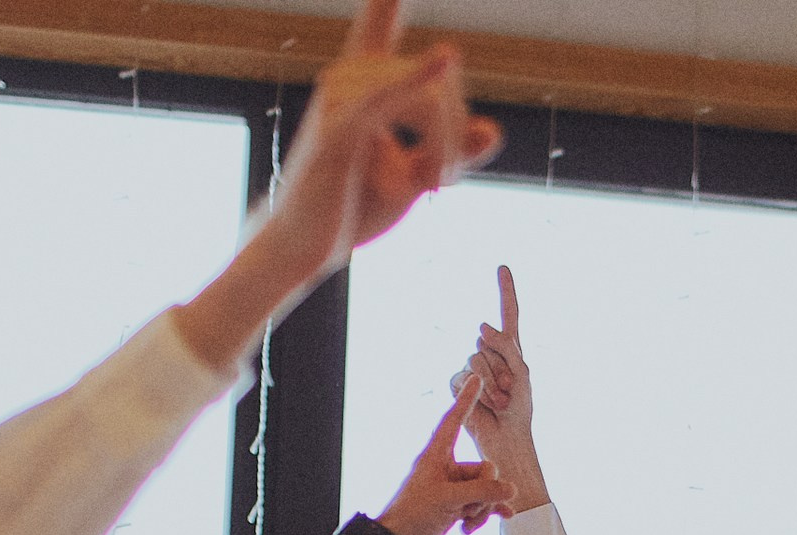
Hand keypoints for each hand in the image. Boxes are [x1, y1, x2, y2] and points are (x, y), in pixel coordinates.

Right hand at [173, 2, 500, 369]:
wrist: (304, 248)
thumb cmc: (352, 207)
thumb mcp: (415, 176)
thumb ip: (453, 151)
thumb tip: (491, 129)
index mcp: (368, 83)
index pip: (377, 22)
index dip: (386, 1)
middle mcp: (350, 79)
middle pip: (440, 79)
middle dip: (457, 134)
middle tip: (442, 184)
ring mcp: (340, 100)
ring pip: (428, 99)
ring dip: (445, 149)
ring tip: (432, 187)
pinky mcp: (337, 129)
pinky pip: (387, 97)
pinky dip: (417, 81)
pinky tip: (444, 60)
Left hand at [375, 377, 516, 534]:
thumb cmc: (412, 515)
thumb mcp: (449, 499)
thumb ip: (483, 491)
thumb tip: (511, 491)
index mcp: (436, 454)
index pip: (454, 420)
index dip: (466, 400)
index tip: (474, 378)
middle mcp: (445, 467)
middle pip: (484, 467)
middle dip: (486, 489)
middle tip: (470, 507)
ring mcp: (452, 488)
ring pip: (486, 489)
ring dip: (483, 507)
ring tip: (468, 522)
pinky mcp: (456, 506)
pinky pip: (482, 504)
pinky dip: (485, 514)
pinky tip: (492, 522)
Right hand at [452, 266, 548, 510]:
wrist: (506, 438)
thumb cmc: (520, 410)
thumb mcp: (522, 375)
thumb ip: (507, 347)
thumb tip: (482, 325)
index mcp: (511, 349)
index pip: (509, 314)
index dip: (506, 290)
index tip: (503, 266)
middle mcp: (490, 353)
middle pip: (489, 341)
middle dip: (502, 367)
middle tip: (511, 391)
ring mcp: (472, 367)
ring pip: (475, 358)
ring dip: (492, 383)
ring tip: (501, 402)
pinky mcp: (458, 382)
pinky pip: (462, 376)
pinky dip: (477, 392)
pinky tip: (485, 406)